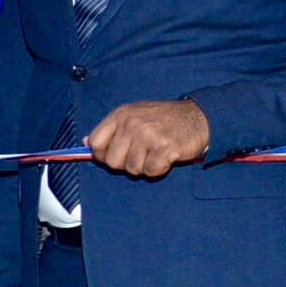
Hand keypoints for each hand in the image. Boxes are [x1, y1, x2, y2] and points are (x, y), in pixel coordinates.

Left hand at [87, 99, 211, 179]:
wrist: (199, 116)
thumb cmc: (164, 119)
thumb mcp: (134, 115)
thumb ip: (111, 129)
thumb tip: (86, 143)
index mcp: (121, 114)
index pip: (95, 143)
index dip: (103, 155)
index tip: (116, 155)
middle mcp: (132, 123)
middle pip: (112, 161)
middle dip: (126, 163)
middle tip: (142, 153)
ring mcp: (148, 135)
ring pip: (132, 169)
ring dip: (145, 165)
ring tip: (156, 151)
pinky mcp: (165, 148)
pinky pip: (151, 171)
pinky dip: (159, 168)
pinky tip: (166, 156)